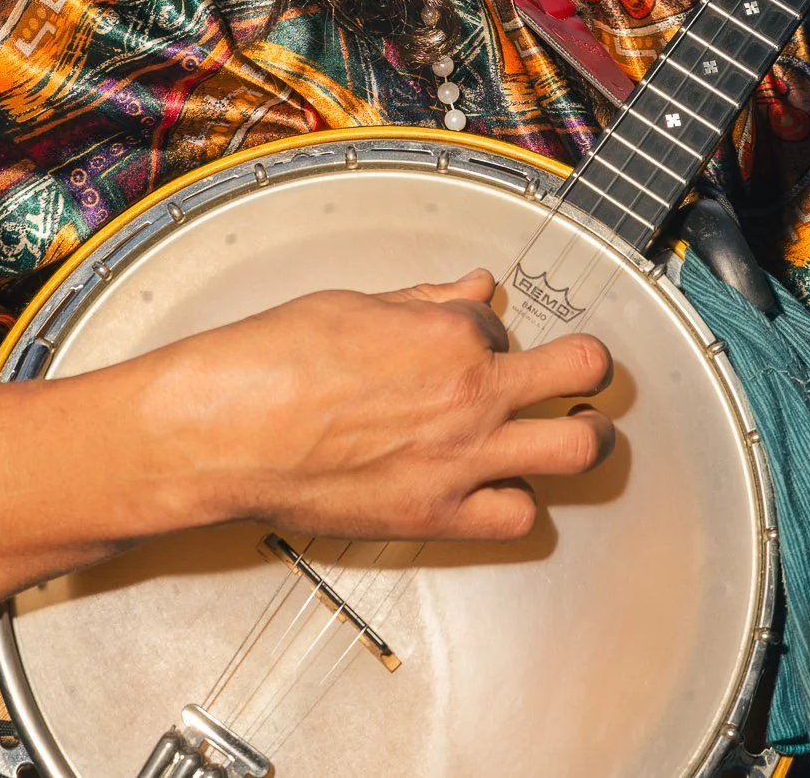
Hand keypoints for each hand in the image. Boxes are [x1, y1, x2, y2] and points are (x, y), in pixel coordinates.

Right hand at [0, 269, 616, 599]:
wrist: (223, 432)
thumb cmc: (270, 363)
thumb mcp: (353, 305)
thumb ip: (425, 300)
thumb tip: (474, 290)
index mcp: (450, 332)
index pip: (502, 325)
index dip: (485, 333)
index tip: (472, 341)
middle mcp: (472, 394)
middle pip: (583, 373)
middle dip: (587, 371)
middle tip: (579, 377)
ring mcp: (463, 459)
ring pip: (579, 450)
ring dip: (582, 440)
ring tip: (573, 437)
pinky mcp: (438, 515)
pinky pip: (518, 518)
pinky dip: (516, 505)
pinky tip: (498, 491)